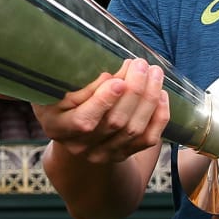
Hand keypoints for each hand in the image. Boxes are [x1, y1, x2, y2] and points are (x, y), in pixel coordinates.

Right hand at [32, 58, 169, 163]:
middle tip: (141, 64)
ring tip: (154, 72)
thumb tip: (110, 75)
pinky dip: (158, 116)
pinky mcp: (123, 154)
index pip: (83, 121)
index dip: (102, 102)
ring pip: (134, 130)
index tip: (118, 80)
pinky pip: (147, 139)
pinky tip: (161, 94)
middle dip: (133, 91)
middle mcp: (80, 146)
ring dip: (149, 98)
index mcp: (57, 127)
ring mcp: (103, 154)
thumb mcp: (58, 88)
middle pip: (114, 123)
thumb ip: (79, 84)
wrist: (74, 132)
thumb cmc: (63, 99)